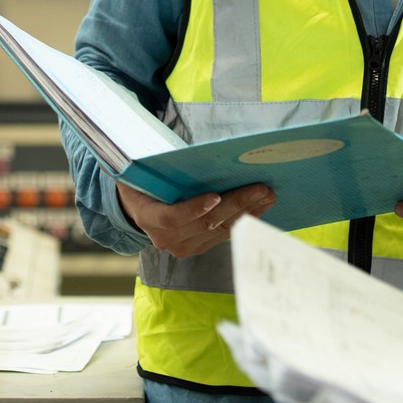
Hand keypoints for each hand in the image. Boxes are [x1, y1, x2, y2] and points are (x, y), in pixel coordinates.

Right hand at [115, 180, 274, 256]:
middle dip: (235, 205)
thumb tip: (200, 154)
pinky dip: (243, 219)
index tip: (215, 197)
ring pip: (219, 230)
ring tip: (266, 195)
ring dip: (246, 212)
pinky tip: (260, 206)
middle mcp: (165, 238)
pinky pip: (224, 234)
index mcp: (147, 216)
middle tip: (259, 188)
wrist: (136, 205)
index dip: (193, 209)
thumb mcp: (144, 172)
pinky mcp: (198, 247)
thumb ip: (165, 168)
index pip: (172, 217)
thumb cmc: (143, 181)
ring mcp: (182, 246)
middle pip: (205, 223)